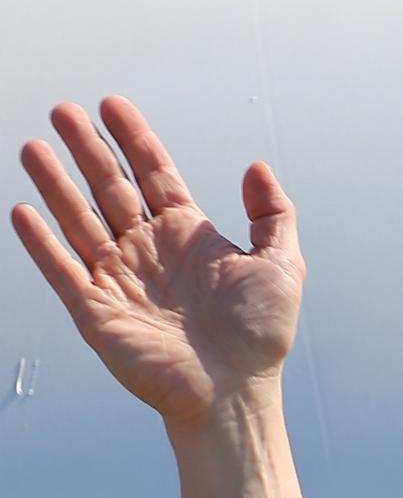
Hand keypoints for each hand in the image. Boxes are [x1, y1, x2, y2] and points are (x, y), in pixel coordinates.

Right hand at [11, 96, 304, 431]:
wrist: (235, 393)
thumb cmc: (260, 336)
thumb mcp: (282, 266)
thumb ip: (273, 215)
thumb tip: (257, 168)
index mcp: (188, 236)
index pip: (154, 174)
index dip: (134, 139)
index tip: (112, 104)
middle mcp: (148, 251)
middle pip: (109, 187)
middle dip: (87, 148)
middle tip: (63, 110)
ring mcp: (119, 279)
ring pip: (79, 219)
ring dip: (55, 183)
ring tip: (33, 147)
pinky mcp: (97, 311)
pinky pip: (62, 269)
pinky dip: (42, 242)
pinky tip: (24, 210)